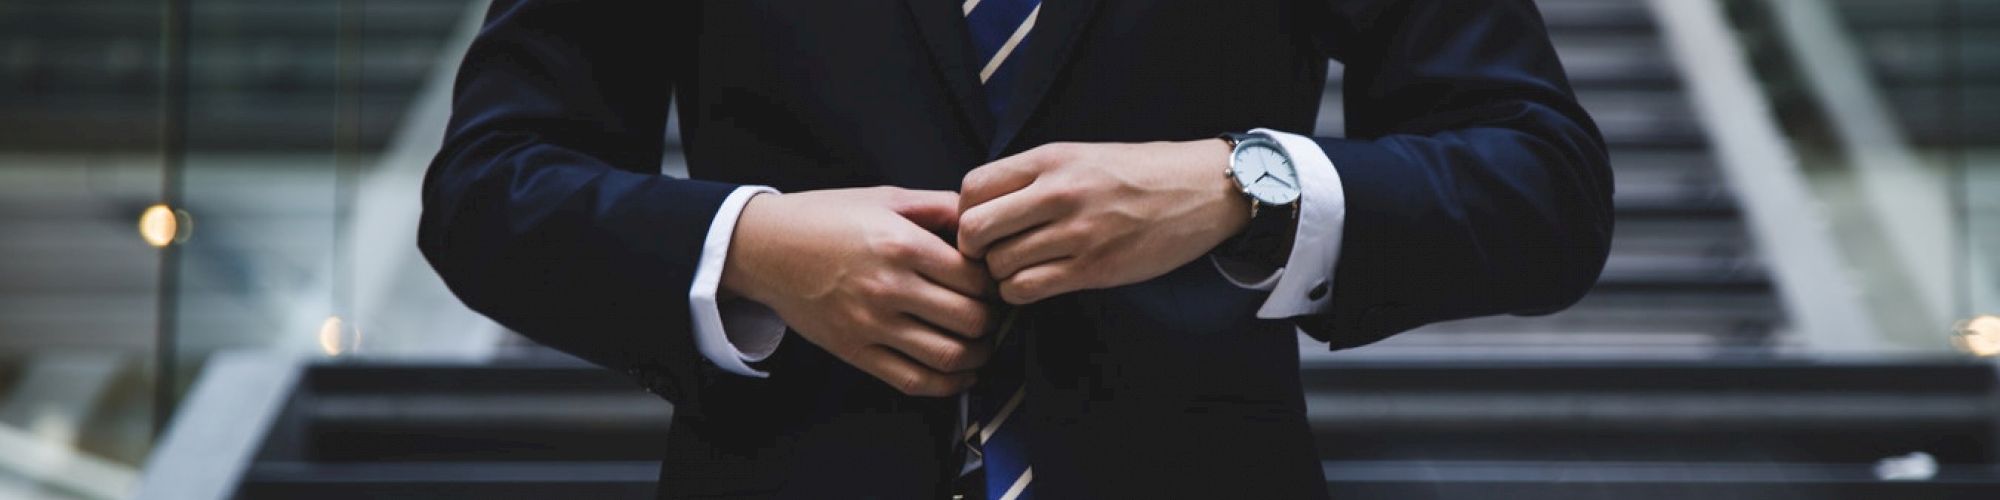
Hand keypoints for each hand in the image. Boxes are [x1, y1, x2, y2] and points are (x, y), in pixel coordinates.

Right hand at [722, 187, 994, 395]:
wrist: (766, 248)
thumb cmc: (827, 218)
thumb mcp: (886, 197)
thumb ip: (939, 206)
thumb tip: (983, 220)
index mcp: (902, 244)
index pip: (975, 278)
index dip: (995, 284)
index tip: (994, 283)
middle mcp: (889, 287)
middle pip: (970, 319)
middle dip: (992, 321)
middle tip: (994, 314)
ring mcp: (871, 324)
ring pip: (948, 356)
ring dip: (978, 355)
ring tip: (982, 345)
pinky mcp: (855, 351)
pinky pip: (913, 380)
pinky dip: (948, 385)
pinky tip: (960, 374)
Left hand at [958, 141, 1251, 303]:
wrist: (1201, 190)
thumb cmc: (1138, 173)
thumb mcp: (1080, 156)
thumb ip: (1032, 177)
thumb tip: (980, 206)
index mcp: (1050, 159)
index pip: (972, 188)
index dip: (965, 212)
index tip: (982, 223)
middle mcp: (1058, 193)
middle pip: (974, 230)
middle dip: (973, 248)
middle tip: (991, 253)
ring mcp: (1076, 233)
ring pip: (999, 266)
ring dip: (1000, 274)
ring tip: (1020, 268)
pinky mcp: (1094, 268)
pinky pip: (1027, 289)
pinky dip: (1020, 292)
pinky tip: (1036, 283)